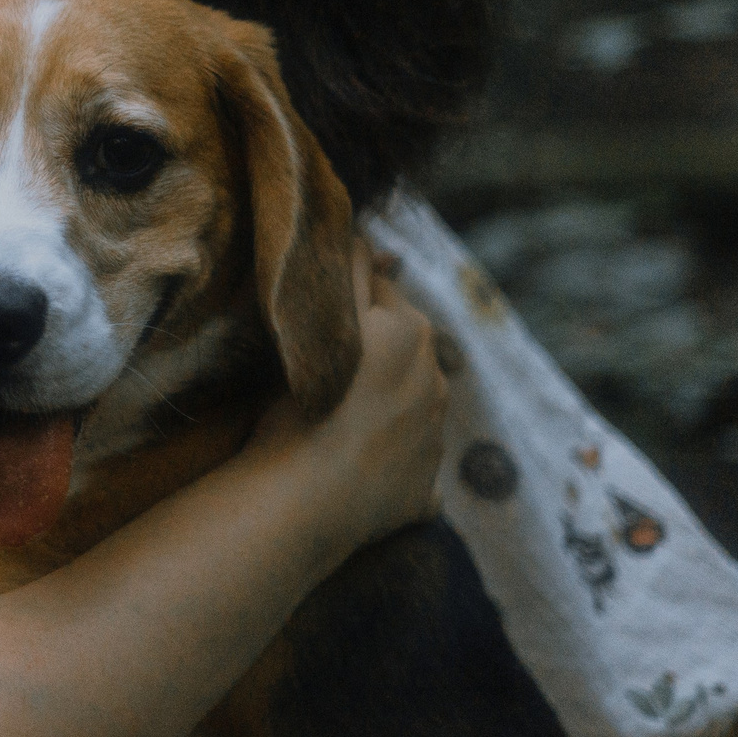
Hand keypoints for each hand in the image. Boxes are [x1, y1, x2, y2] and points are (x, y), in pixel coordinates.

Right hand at [248, 241, 447, 554]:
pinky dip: (388, 463)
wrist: (306, 499)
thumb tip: (368, 237)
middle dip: (373, 349)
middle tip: (325, 362)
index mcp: (411, 334)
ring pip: (409, 405)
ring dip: (383, 403)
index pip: (379, 293)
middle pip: (402, 348)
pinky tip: (356, 468)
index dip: (347, 298)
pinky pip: (407, 466)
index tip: (319, 309)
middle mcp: (434, 382)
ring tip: (336, 415)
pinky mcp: (423, 492)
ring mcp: (432, 440)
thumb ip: (348, 277)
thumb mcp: (323, 326)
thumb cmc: (303, 404)